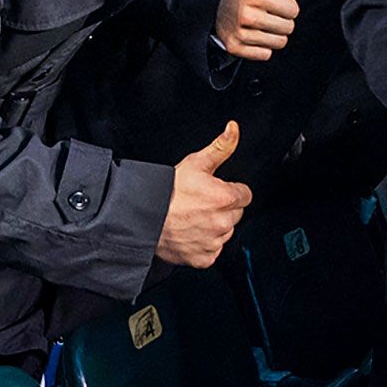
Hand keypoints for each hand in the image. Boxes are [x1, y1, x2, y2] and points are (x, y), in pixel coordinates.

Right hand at [156, 122, 252, 267]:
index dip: (231, 191)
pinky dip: (204, 245)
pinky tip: (189, 233)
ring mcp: (213, 242)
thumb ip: (221, 147)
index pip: (244, 195)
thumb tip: (233, 128)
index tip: (215, 191)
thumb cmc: (166, 190)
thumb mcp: (195, 162)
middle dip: (223, 208)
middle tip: (200, 204)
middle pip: (236, 214)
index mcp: (225, 198)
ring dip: (214, 227)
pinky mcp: (203, 258)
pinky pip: (213, 251)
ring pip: (225, 232)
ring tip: (192, 218)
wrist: (141, 216)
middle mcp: (222, 222)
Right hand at [214, 0, 307, 60]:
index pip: (294, 11)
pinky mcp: (235, 47)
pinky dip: (263, 48)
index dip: (288, 7)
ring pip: (279, 43)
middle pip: (288, 28)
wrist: (218, 4)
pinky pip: (265, 55)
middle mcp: (247, 15)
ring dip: (274, 36)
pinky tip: (255, 36)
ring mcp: (240, 33)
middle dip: (283, 22)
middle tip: (269, 15)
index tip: (276, 3)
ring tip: (262, 25)